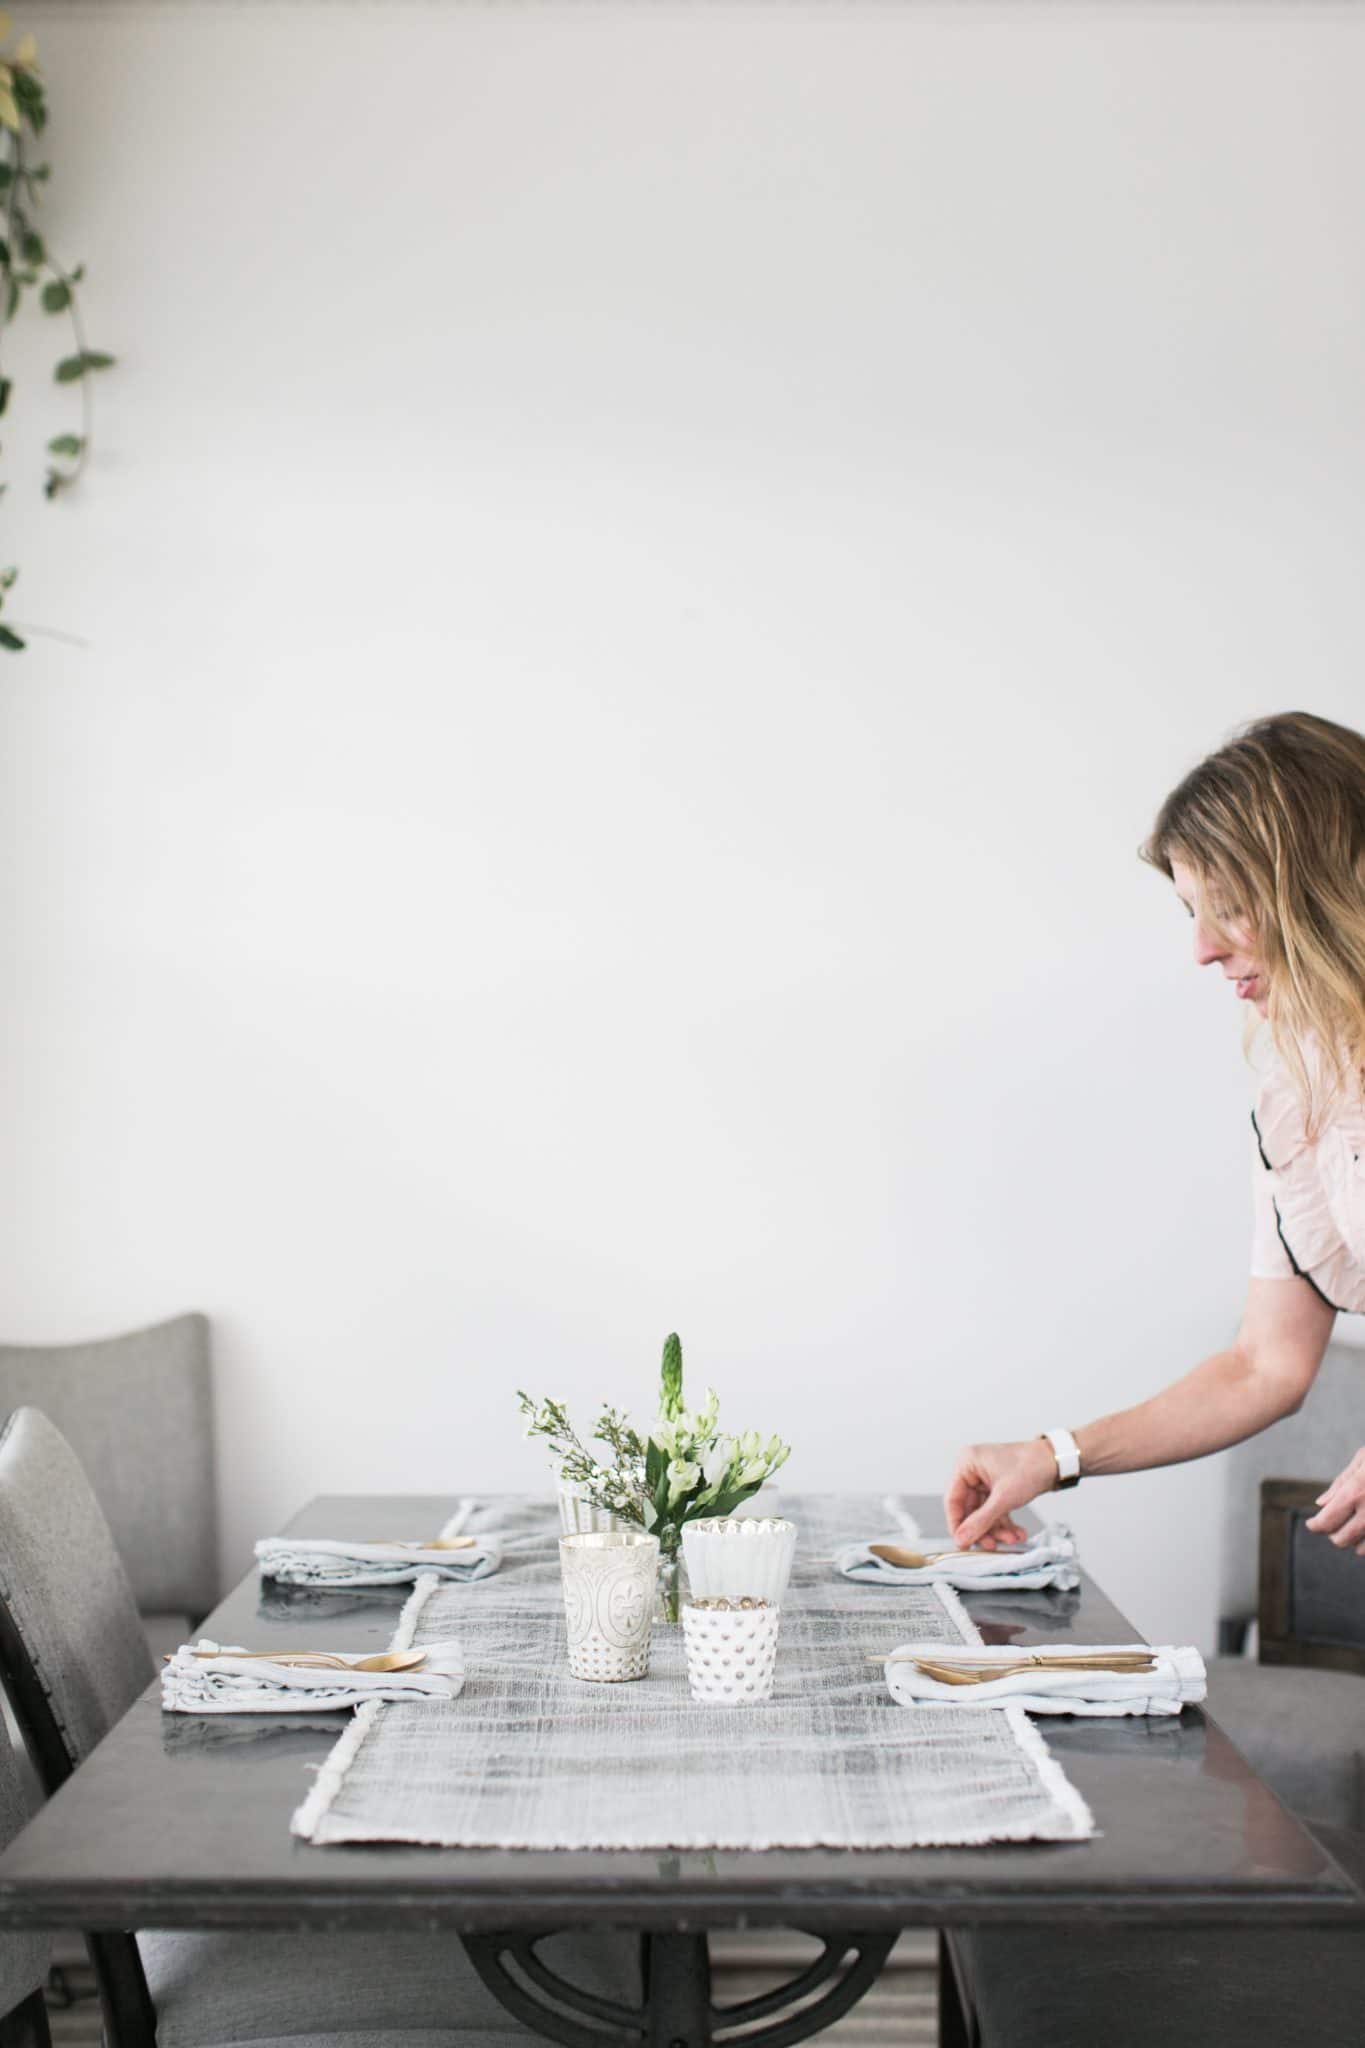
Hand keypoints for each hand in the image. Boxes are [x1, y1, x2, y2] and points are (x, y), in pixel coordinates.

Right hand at [944, 1439, 1059, 1548]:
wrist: (1057, 1462)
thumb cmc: (1031, 1467)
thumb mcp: (1003, 1498)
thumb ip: (981, 1521)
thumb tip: (962, 1539)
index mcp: (967, 1464)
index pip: (953, 1500)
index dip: (957, 1524)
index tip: (963, 1544)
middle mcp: (973, 1470)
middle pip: (970, 1509)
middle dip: (983, 1529)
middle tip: (991, 1545)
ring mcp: (986, 1479)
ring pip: (984, 1512)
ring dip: (997, 1529)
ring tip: (1011, 1539)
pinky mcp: (998, 1487)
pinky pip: (995, 1510)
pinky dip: (1004, 1523)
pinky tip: (1016, 1533)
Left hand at [1305, 1449, 1364, 1551]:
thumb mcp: (1363, 1459)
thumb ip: (1341, 1482)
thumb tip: (1321, 1504)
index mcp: (1356, 1492)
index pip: (1326, 1522)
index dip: (1315, 1525)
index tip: (1312, 1523)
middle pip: (1340, 1539)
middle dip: (1333, 1532)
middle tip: (1335, 1521)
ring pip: (1360, 1549)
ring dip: (1354, 1540)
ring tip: (1356, 1522)